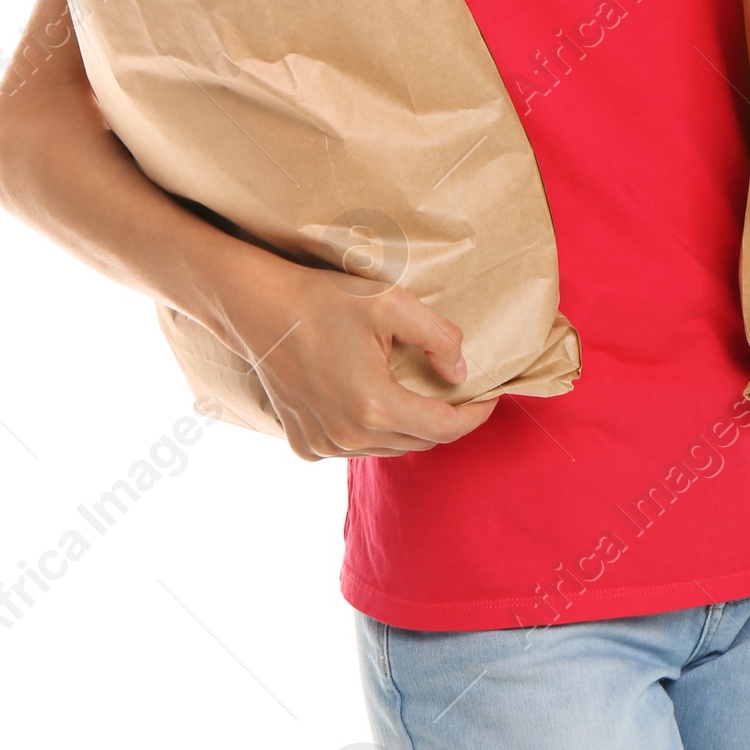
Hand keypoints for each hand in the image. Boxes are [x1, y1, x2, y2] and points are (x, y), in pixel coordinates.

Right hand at [218, 255, 499, 461]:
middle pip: (420, 441)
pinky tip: (368, 400)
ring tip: (413, 391)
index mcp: (376, 406)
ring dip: (407, 425)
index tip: (490, 395)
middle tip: (454, 388)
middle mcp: (349, 437)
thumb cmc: (325, 301)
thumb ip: (439, 339)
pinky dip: (371, 431)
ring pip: (387, 447)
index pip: (446, 428)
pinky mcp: (304, 444)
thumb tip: (460, 374)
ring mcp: (323, 445)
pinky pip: (353, 448)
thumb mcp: (392, 304)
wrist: (259, 309)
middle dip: (445, 419)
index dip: (476, 415)